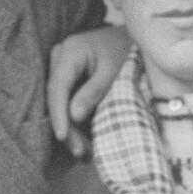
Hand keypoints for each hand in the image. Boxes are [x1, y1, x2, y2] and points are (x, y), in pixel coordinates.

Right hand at [44, 26, 132, 153]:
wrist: (135, 41)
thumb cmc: (127, 52)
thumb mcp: (114, 72)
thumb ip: (94, 92)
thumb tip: (73, 116)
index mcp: (71, 50)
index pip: (58, 86)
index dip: (58, 113)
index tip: (62, 136)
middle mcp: (61, 57)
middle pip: (57, 97)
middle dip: (67, 126)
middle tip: (80, 152)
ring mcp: (62, 67)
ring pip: (61, 103)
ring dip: (71, 127)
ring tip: (85, 153)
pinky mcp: (69, 78)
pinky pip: (67, 102)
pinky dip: (76, 121)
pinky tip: (85, 141)